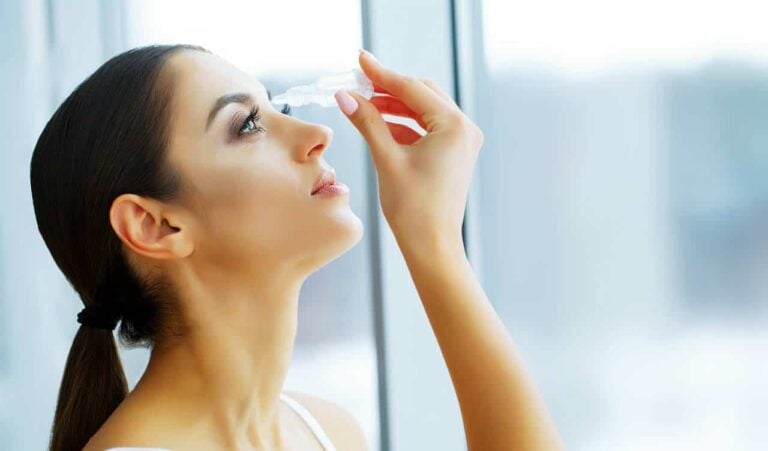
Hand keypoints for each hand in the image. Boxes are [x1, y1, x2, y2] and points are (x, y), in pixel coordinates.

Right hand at [335, 50, 483, 251]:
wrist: (432, 246)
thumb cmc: (413, 209)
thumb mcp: (386, 159)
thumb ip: (368, 122)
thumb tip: (346, 96)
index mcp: (453, 126)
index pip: (412, 89)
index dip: (381, 74)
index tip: (360, 60)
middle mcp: (464, 129)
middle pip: (421, 95)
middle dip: (388, 88)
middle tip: (358, 82)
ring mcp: (462, 142)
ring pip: (423, 111)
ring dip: (394, 107)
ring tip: (363, 104)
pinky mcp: (454, 154)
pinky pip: (427, 129)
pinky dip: (404, 126)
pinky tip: (379, 125)